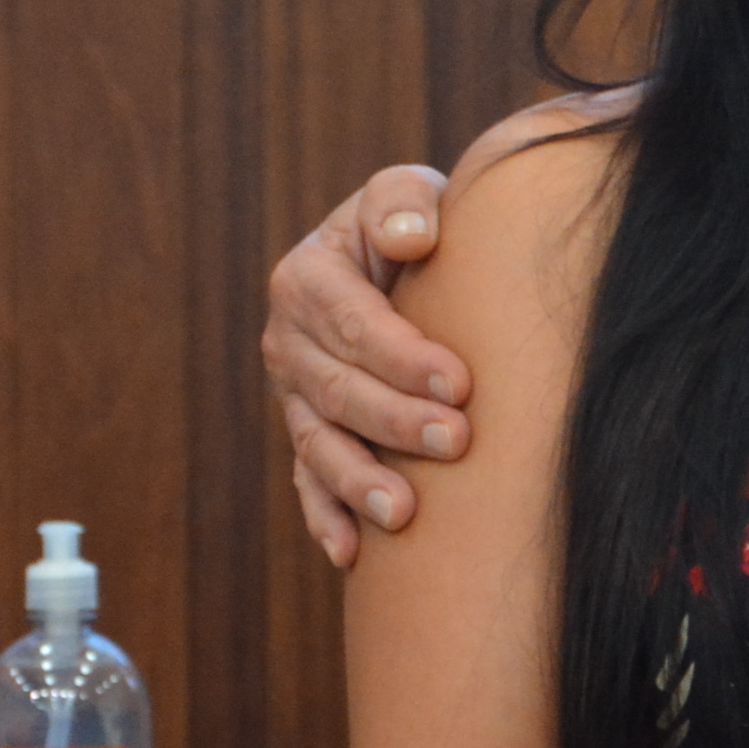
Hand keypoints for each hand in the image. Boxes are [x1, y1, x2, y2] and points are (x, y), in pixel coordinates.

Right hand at [267, 164, 465, 566]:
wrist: (405, 263)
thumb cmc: (417, 226)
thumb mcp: (406, 194)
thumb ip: (402, 203)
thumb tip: (413, 237)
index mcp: (308, 277)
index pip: (353, 322)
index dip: (403, 355)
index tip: (459, 383)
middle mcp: (289, 340)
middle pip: (338, 389)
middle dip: (395, 420)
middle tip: (457, 440)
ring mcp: (294, 395)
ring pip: (318, 444)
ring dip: (358, 481)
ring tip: (402, 513)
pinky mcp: (309, 434)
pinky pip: (308, 481)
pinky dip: (326, 517)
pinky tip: (352, 553)